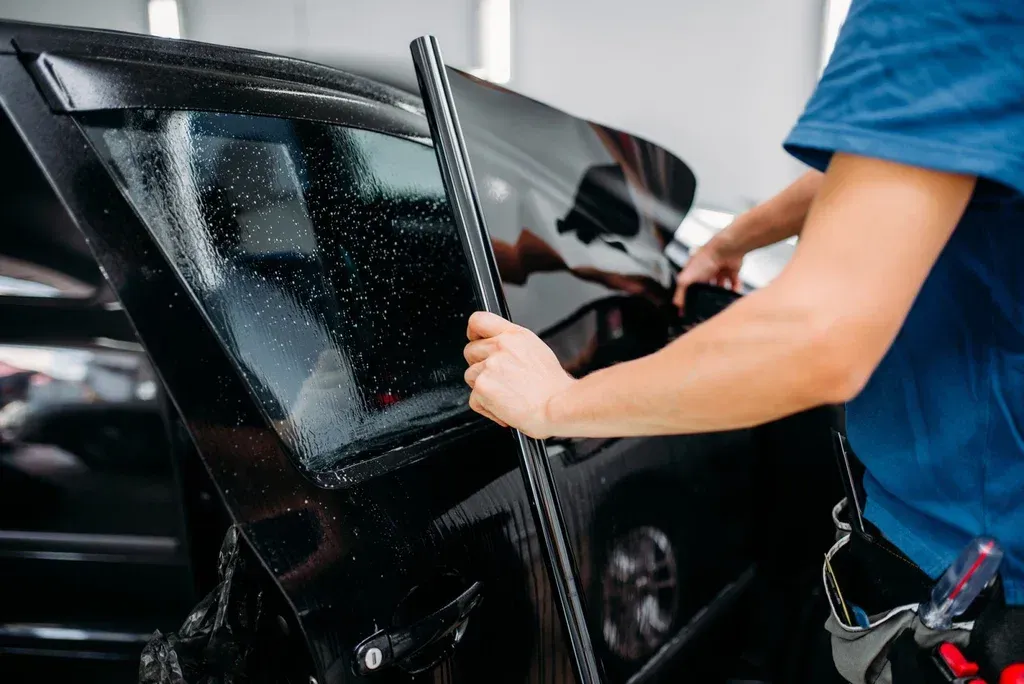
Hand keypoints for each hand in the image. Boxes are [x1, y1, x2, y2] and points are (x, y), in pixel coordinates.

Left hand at [463, 311, 575, 437]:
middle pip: (470, 351)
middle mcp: (500, 347)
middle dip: (479, 366)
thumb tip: (499, 351)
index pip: (479, 320)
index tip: (475, 340)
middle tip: (498, 379)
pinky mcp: (483, 387)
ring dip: (484, 388)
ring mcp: (489, 366)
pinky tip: (505, 408)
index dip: (473, 332)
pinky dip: (487, 408)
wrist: (558, 407)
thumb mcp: (537, 352)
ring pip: (471, 376)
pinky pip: (474, 400)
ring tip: (506, 396)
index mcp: (514, 336)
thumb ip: (513, 346)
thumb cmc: (554, 388)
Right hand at [672, 237, 743, 311]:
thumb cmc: (704, 259)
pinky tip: (733, 296)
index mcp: (693, 272)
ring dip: (721, 294)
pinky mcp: (731, 271)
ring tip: (722, 304)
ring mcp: (719, 271)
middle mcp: (706, 271)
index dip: (689, 298)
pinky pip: (734, 283)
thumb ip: (680, 292)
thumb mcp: (686, 278)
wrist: (725, 249)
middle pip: (705, 288)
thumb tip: (677, 305)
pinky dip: (735, 290)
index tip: (690, 311)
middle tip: (707, 308)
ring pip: (720, 286)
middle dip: (706, 297)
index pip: (689, 287)